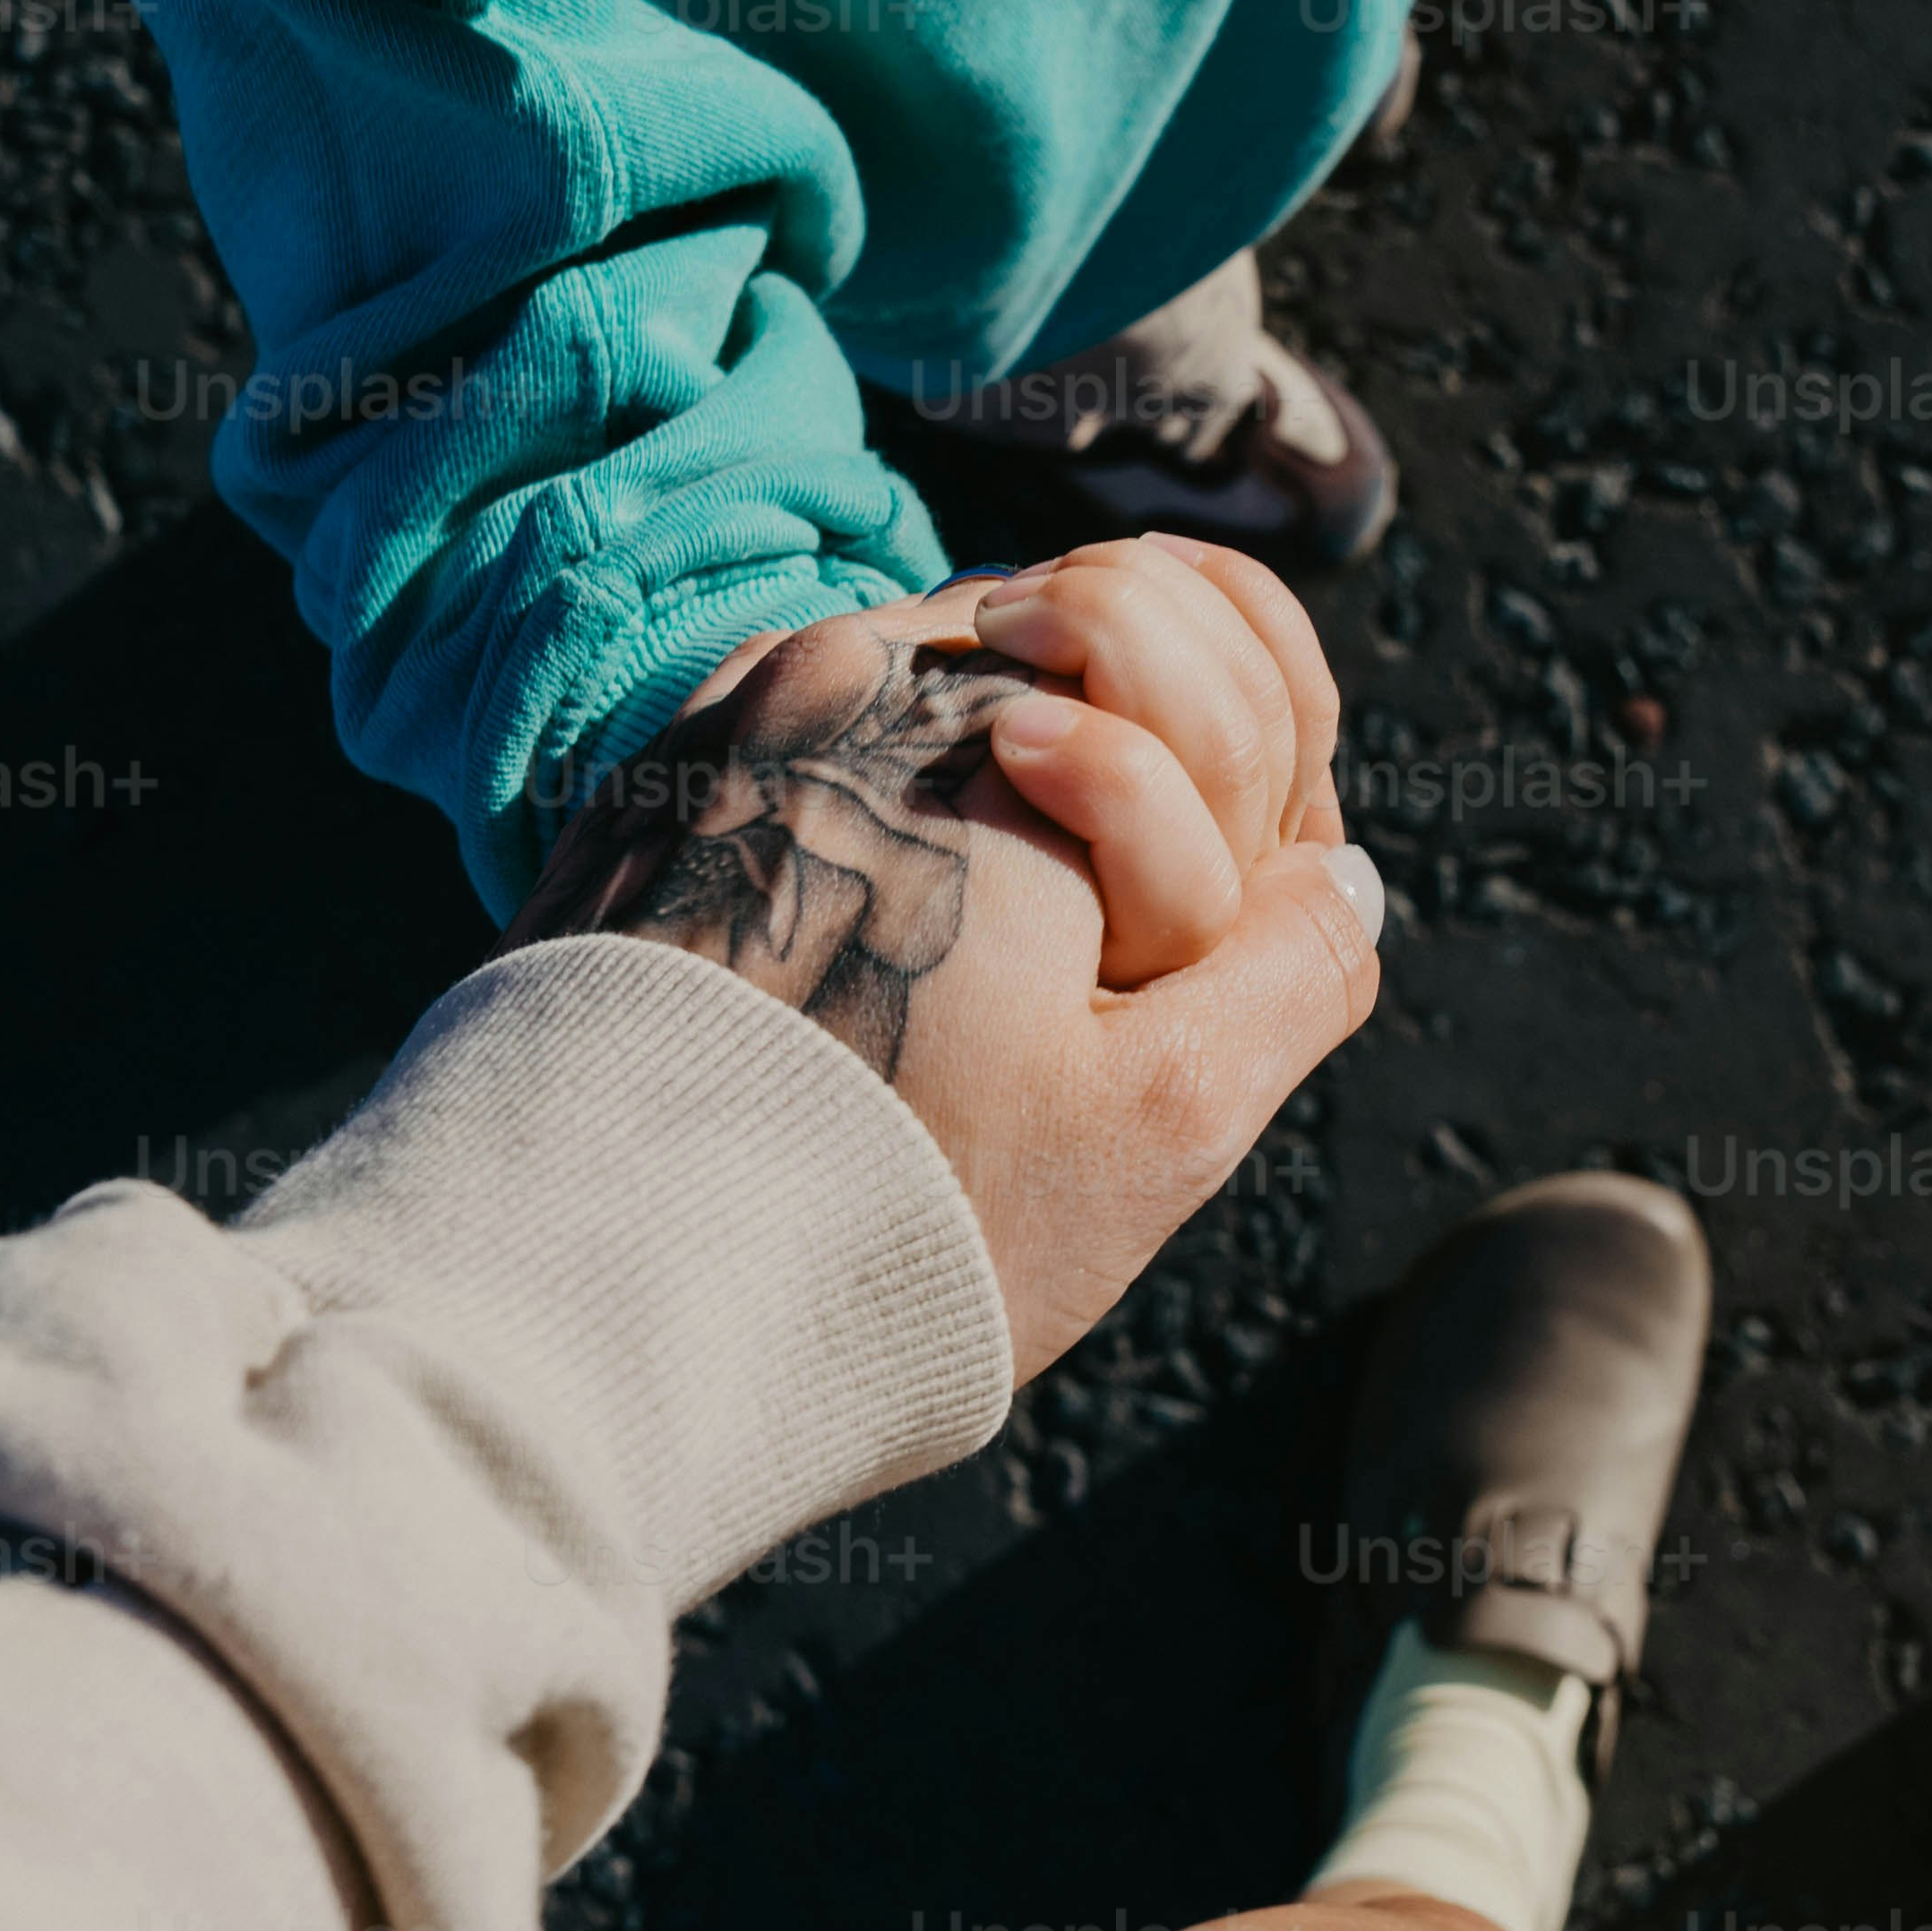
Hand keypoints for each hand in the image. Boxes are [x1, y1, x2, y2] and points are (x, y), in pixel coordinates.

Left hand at [503, 563, 1380, 1375]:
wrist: (592, 1282)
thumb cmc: (906, 1204)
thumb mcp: (1162, 1124)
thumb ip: (1293, 971)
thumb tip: (1339, 874)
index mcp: (1012, 725)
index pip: (1231, 663)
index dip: (1261, 803)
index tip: (1191, 942)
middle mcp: (870, 671)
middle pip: (1094, 648)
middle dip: (1147, 779)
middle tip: (1102, 964)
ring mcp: (746, 713)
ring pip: (953, 695)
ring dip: (1005, 798)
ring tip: (967, 988)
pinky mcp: (653, 784)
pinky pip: (819, 749)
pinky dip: (874, 829)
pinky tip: (861, 972)